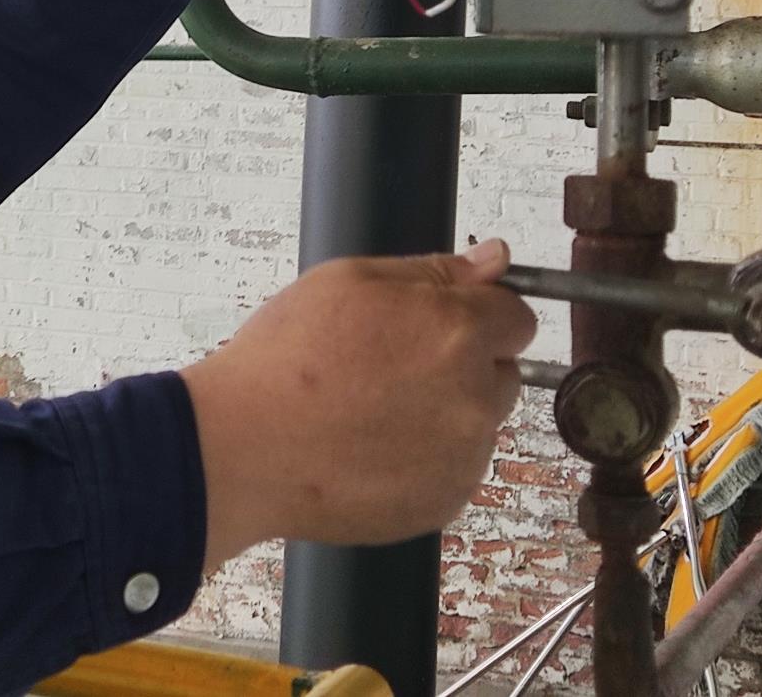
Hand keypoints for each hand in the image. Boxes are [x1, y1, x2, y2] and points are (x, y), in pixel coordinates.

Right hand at [180, 239, 534, 570]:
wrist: (244, 446)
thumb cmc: (284, 359)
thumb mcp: (347, 281)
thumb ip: (433, 270)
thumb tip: (495, 258)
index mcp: (455, 331)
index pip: (517, 317)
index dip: (478, 316)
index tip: (443, 325)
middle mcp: (472, 397)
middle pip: (501, 374)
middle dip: (461, 366)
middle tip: (390, 368)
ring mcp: (463, 457)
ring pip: (475, 424)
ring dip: (442, 415)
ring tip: (369, 411)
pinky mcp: (444, 502)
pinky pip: (452, 471)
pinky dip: (423, 460)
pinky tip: (369, 447)